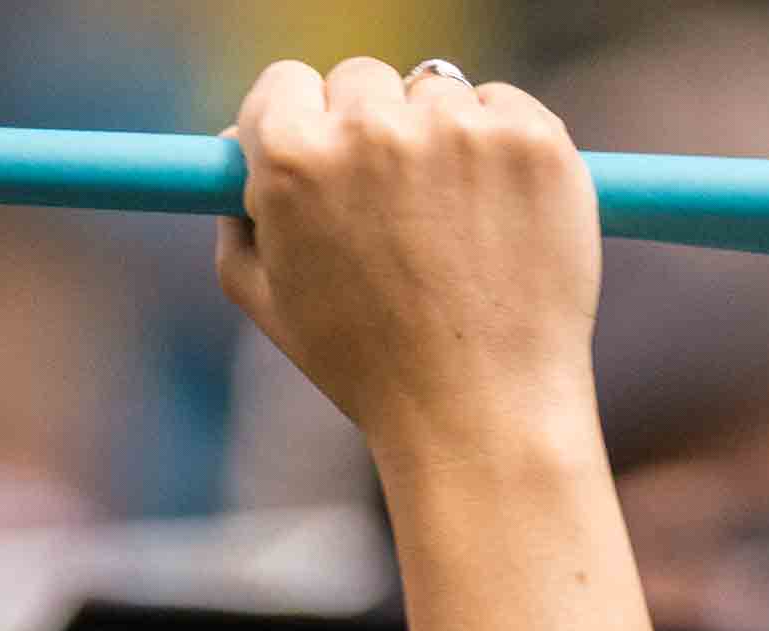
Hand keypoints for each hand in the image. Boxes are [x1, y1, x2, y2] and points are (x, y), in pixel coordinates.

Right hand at [216, 58, 602, 457]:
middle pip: (360, 79)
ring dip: (439, 137)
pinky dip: (501, 146)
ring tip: (452, 225)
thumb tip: (243, 142)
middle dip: (370, 126)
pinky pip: (504, 107)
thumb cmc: (365, 366)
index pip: (284, 84)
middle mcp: (373, 129)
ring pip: (436, 93)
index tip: (323, 150)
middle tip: (394, 200)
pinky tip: (499, 216)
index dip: (300, 121)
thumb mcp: (265, 300)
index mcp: (294, 160)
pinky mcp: (531, 138)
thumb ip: (237, 212)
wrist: (482, 412)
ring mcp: (459, 129)